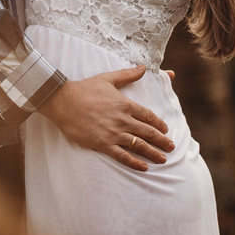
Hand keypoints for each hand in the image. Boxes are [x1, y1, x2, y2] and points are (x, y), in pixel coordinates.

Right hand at [37, 65, 174, 171]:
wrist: (63, 101)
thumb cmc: (84, 89)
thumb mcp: (107, 78)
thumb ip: (127, 75)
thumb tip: (143, 67)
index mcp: (125, 104)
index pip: (148, 116)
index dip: (159, 124)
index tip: (165, 130)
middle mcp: (122, 120)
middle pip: (148, 133)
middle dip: (162, 141)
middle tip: (171, 147)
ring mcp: (113, 133)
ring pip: (139, 146)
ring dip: (153, 153)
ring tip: (163, 159)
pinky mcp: (103, 143)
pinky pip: (123, 156)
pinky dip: (135, 162)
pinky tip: (144, 167)